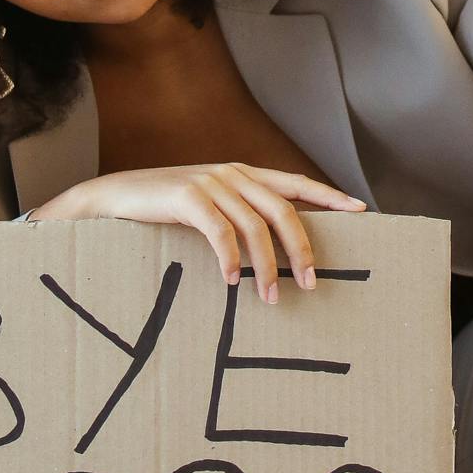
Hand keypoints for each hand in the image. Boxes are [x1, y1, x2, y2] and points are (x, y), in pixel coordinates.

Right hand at [24, 164, 366, 303]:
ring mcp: (209, 182)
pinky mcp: (186, 196)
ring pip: (255, 225)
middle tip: (312, 283)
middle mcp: (232, 173)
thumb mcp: (208, 207)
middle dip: (302, 248)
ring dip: (267, 266)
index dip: (329, 196)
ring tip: (271, 298)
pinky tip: (230, 282)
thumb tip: (272, 249)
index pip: (295, 183)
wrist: (112, 199)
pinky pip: (220, 231)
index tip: (360, 211)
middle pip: (284, 209)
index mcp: (242, 174)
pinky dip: (229, 258)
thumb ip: (238, 216)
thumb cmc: (163, 210)